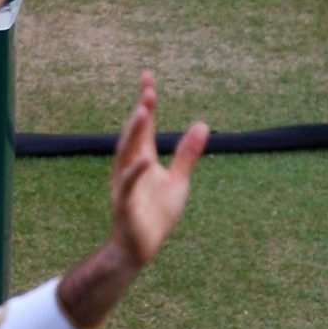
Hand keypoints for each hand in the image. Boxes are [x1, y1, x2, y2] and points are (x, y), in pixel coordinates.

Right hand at [107, 72, 207, 268]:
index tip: (147, 78)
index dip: (146, 103)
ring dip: (133, 133)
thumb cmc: (155, 215)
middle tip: (148, 90)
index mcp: (142, 160)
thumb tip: (203, 124)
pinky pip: (127, 185)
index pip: (144, 126)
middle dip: (141, 112)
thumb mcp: (178, 181)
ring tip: (142, 111)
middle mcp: (129, 168)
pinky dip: (135, 172)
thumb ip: (187, 154)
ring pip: (126, 154)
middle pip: (134, 134)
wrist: (137, 250)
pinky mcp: (125, 205)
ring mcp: (125, 185)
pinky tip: (146, 159)